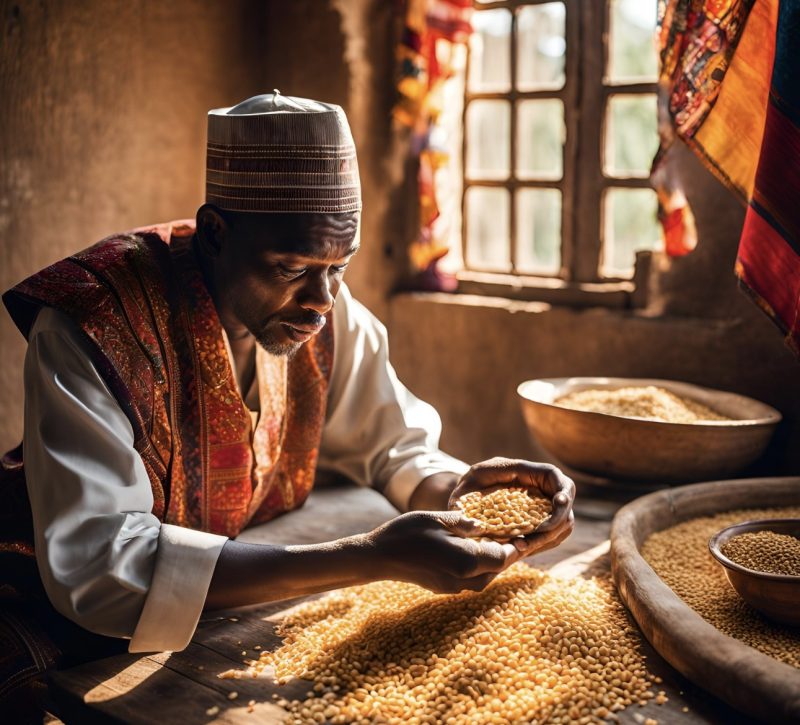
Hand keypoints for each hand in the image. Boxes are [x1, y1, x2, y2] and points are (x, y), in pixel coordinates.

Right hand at [367, 510, 520, 593]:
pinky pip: (471, 579)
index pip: (504, 557)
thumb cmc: (407, 533)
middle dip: (508, 553)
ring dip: (494, 560)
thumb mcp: (438, 519)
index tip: (525, 534)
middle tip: (518, 535)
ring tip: (498, 541)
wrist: (378, 557)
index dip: (517, 546)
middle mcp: (464, 580)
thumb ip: (465, 523)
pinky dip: (479, 565)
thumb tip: (484, 526)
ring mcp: (453, 587)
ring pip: (486, 576)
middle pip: (497, 569)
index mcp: (466, 561)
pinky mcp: (444, 588)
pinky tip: (476, 550)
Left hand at [447, 457, 574, 558]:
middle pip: (566, 503)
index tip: (559, 503)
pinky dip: (542, 544)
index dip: (563, 490)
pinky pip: (553, 536)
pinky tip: (521, 548)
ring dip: (548, 537)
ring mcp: (543, 507)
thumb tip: (490, 499)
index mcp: (525, 471)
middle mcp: (539, 488)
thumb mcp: (470, 483)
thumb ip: (479, 486)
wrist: (467, 503)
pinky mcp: (540, 524)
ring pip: (563, 524)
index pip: (555, 476)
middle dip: (556, 522)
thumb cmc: (467, 489)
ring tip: (521, 546)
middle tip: (533, 537)